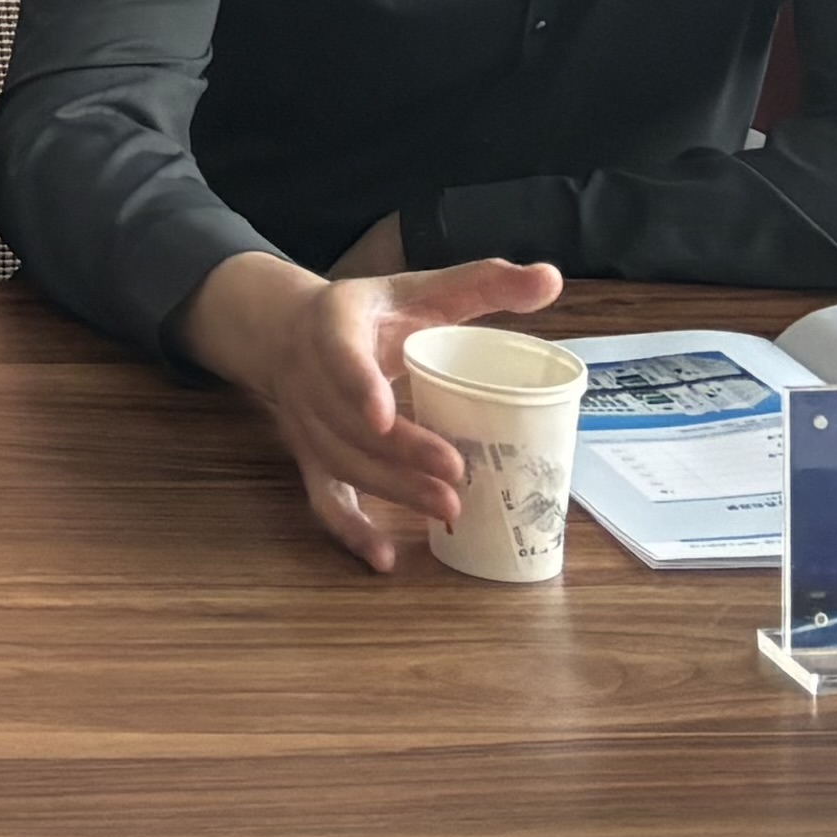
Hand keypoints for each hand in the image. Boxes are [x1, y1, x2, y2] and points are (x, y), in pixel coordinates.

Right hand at [181, 245, 562, 570]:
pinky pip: (323, 497)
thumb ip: (481, 282)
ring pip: (341, 461)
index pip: (338, 352)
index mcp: (335, 322)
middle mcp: (310, 374)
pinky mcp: (308, 455)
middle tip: (457, 476)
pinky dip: (349, 530)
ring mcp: (305, 420)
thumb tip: (550, 278)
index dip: (356, 383)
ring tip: (449, 509)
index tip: (385, 413)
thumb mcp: (417, 288)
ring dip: (391, 489)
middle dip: (400, 453)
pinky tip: (385, 559)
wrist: (286, 328)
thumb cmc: (373, 312)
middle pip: (348, 421)